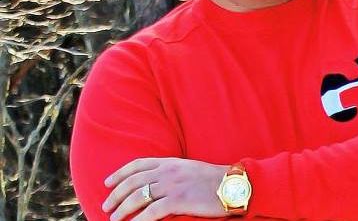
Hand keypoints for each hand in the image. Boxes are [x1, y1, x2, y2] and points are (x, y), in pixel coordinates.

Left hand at [102, 157, 229, 220]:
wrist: (232, 184)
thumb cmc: (212, 179)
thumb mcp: (188, 168)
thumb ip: (171, 171)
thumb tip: (154, 180)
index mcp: (170, 161)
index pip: (138, 164)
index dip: (120, 173)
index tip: (107, 182)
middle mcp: (168, 171)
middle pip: (134, 181)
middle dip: (116, 194)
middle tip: (105, 205)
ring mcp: (173, 185)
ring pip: (138, 197)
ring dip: (122, 209)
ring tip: (113, 218)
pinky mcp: (179, 200)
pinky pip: (152, 212)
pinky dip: (139, 220)